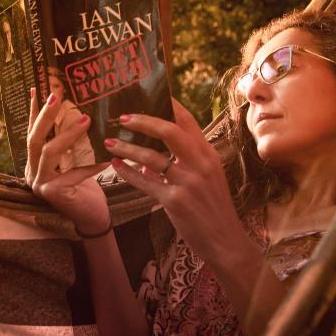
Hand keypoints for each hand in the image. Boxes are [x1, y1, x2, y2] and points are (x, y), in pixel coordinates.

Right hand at [25, 89, 109, 232]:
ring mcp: (39, 183)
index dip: (33, 110)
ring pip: (49, 152)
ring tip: (85, 119)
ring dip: (67, 134)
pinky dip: (90, 164)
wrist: (92, 217)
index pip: (31, 131)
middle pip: (33, 138)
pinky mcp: (53, 194)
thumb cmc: (86, 186)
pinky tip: (105, 158)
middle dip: (45, 115)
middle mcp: (31, 172)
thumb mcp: (75, 159)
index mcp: (34, 162)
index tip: (36, 87)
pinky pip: (72, 173)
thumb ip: (70, 142)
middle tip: (57, 95)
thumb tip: (79, 110)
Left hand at [106, 99, 243, 255]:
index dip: (168, 104)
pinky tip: (115, 165)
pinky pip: (146, 182)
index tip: (150, 94)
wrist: (226, 242)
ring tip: (109, 142)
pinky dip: (128, 172)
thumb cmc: (213, 209)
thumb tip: (149, 162)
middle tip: (121, 117)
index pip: (187, 121)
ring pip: (151, 157)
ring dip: (127, 147)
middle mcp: (200, 164)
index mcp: (208, 154)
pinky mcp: (175, 201)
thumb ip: (183, 165)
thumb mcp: (206, 180)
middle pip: (169, 131)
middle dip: (143, 121)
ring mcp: (188, 182)